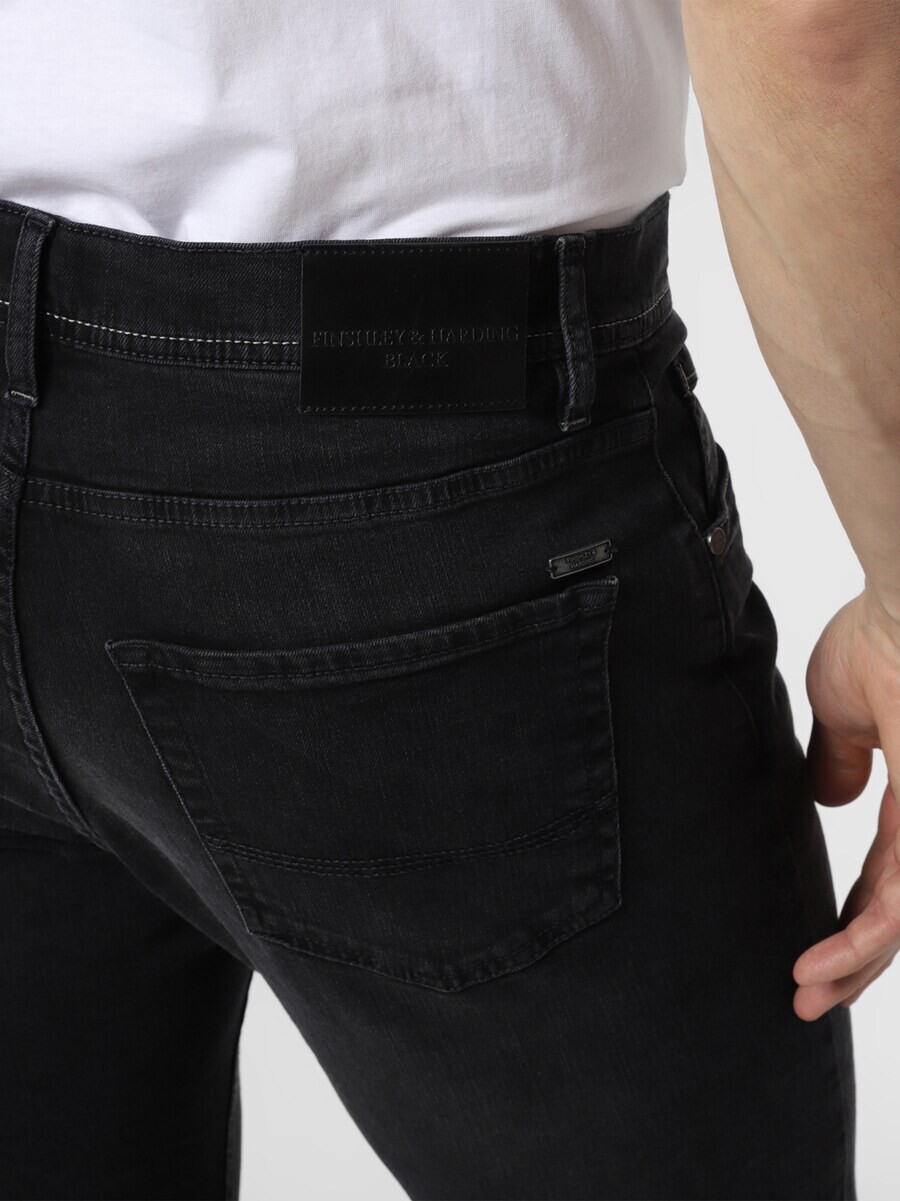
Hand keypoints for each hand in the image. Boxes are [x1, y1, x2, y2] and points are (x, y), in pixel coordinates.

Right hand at [792, 588, 899, 1020]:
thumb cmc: (883, 633)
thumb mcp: (844, 702)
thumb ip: (840, 756)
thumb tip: (831, 797)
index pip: (890, 877)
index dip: (855, 917)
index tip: (813, 950)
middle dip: (855, 959)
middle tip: (807, 997)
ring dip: (855, 962)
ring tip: (806, 993)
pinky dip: (862, 939)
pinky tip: (822, 963)